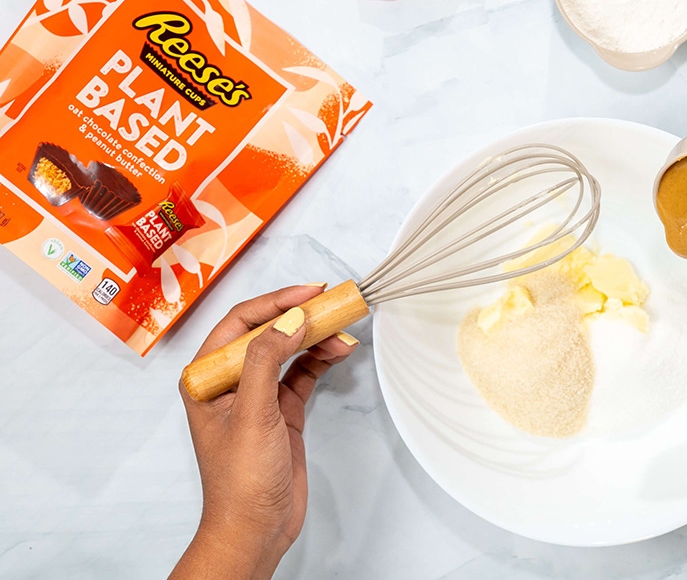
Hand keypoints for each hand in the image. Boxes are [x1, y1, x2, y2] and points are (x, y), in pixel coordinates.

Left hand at [170, 285, 357, 579]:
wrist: (256, 529)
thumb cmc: (239, 482)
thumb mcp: (252, 415)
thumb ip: (267, 362)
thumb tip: (289, 320)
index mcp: (207, 378)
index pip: (240, 323)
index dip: (275, 303)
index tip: (309, 293)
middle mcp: (231, 381)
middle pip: (268, 332)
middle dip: (300, 315)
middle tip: (331, 302)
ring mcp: (258, 395)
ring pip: (289, 350)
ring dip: (315, 337)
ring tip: (343, 329)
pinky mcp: (282, 410)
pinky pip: (303, 373)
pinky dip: (322, 360)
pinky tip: (339, 351)